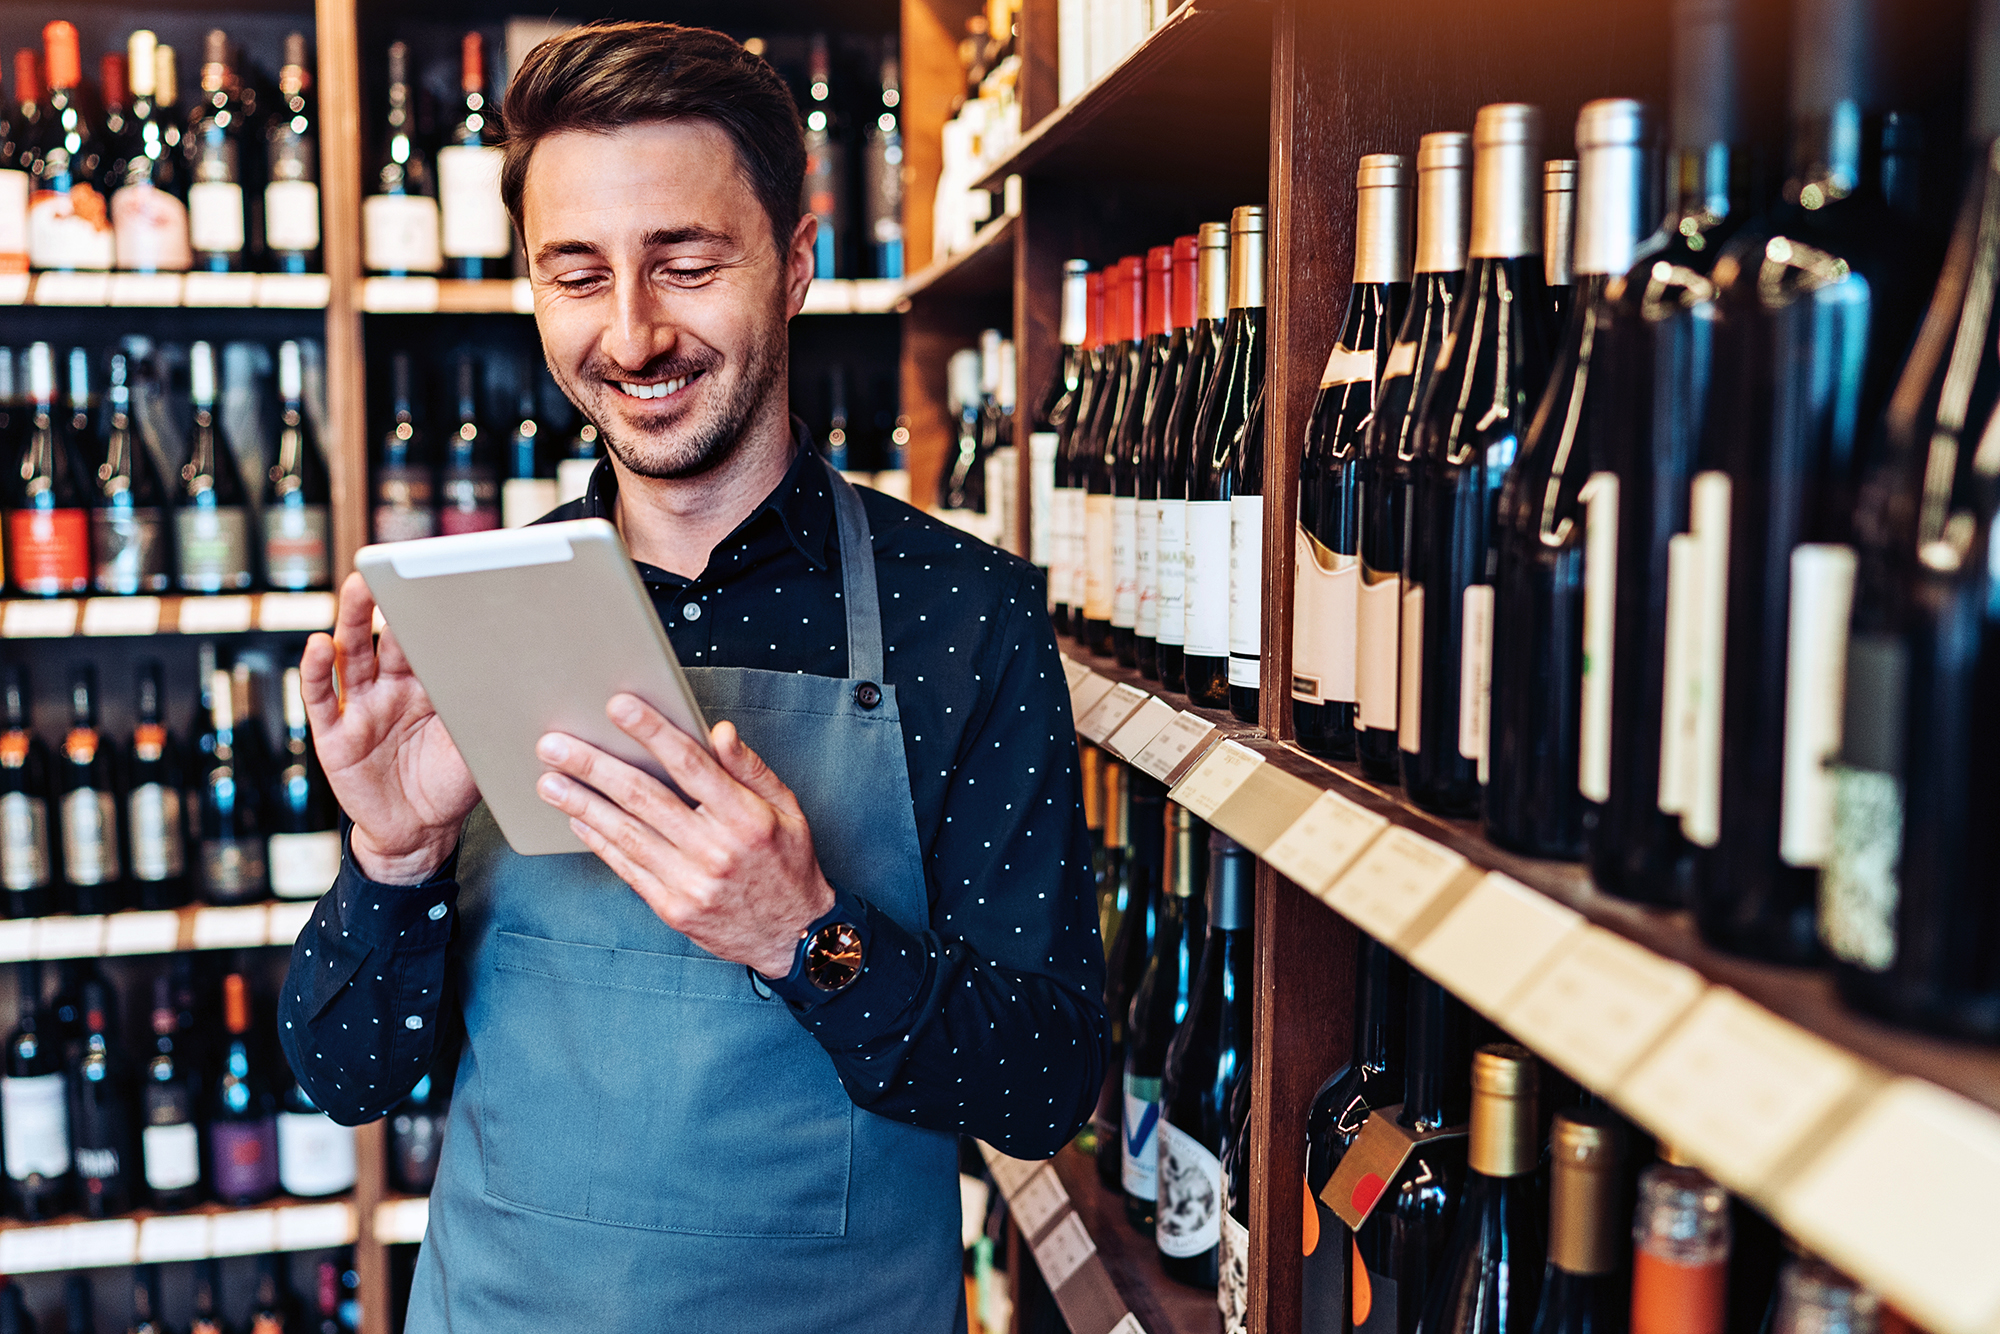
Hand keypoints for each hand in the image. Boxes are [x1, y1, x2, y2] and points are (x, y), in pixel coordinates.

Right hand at [299, 573, 479, 882]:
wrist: (419, 834)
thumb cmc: (453, 784)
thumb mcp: (477, 744)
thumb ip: (488, 708)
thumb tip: (530, 675)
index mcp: (430, 684)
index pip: (429, 639)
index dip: (433, 610)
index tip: (443, 573)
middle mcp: (392, 687)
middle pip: (385, 635)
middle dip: (387, 601)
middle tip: (393, 568)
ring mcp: (360, 707)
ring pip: (352, 655)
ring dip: (352, 620)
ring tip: (357, 588)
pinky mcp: (334, 735)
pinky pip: (322, 698)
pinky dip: (316, 670)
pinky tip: (317, 646)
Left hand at [534, 695, 834, 977]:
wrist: (793, 936)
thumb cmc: (787, 864)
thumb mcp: (785, 808)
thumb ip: (749, 768)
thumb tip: (719, 732)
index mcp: (746, 818)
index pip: (690, 764)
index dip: (652, 732)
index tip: (618, 706)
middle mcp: (716, 850)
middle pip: (643, 797)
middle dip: (594, 766)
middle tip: (555, 745)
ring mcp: (691, 882)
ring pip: (625, 833)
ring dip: (582, 803)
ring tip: (549, 781)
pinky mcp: (673, 908)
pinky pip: (627, 868)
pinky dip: (599, 841)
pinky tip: (578, 819)